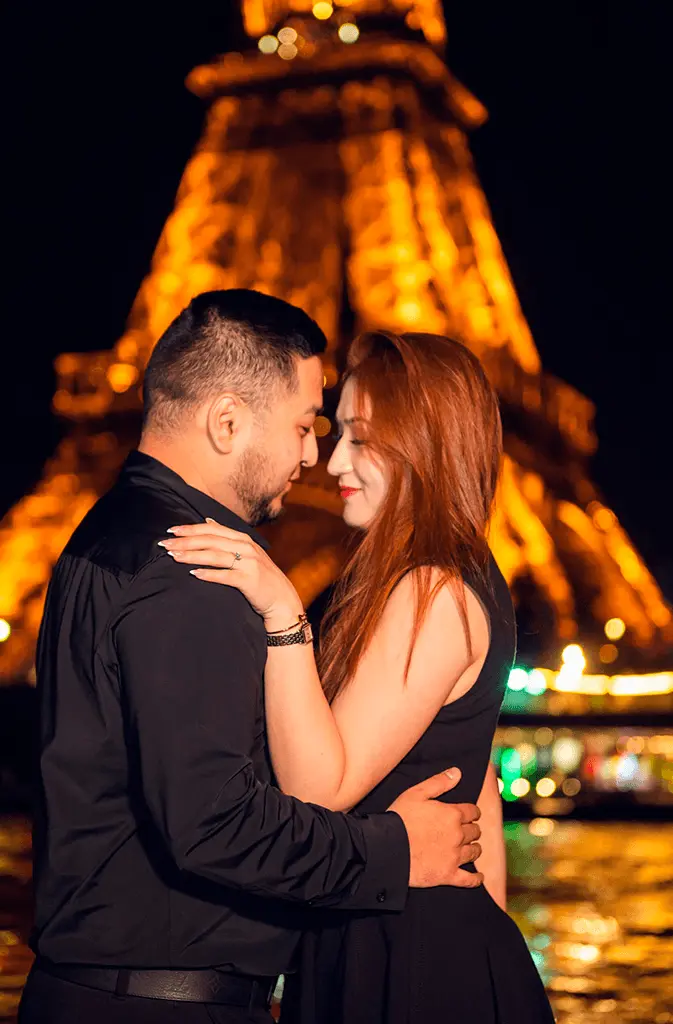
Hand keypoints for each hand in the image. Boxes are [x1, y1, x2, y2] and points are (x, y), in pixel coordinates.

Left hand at [160, 520, 302, 623]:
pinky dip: (208, 574)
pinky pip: (225, 576)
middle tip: (165, 544)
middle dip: (186, 541)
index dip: (190, 528)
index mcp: (242, 538)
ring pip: (215, 556)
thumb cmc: (260, 576)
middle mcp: (246, 547)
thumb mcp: (247, 551)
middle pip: (210, 541)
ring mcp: (249, 563)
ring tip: (174, 557)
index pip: (212, 529)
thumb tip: (207, 521)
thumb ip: (227, 537)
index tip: (171, 530)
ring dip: (192, 555)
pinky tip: (193, 574)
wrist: (281, 599)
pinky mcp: (249, 580)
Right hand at [388, 768, 483, 888]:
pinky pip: (468, 879)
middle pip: (474, 831)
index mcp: (452, 814)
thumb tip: (457, 773)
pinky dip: (476, 879)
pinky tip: (479, 877)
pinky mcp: (448, 875)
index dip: (472, 812)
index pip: (472, 811)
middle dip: (472, 829)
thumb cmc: (399, 818)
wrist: (388, 849)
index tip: (470, 814)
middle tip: (468, 830)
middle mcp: (458, 835)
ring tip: (472, 848)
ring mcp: (454, 857)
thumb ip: (439, 782)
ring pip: (474, 852)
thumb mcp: (416, 793)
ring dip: (474, 849)